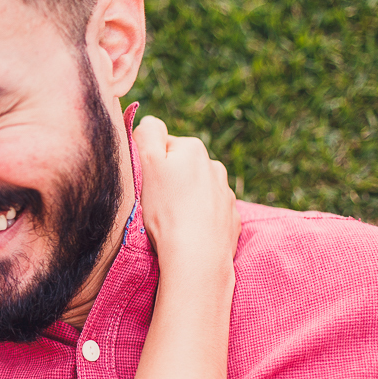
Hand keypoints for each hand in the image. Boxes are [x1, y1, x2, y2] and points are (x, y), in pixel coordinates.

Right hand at [132, 115, 240, 267]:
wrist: (197, 256)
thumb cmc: (167, 210)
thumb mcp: (148, 162)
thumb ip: (147, 133)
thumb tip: (150, 122)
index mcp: (193, 149)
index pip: (161, 146)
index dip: (148, 165)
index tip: (146, 185)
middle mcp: (214, 166)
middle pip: (181, 168)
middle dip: (169, 182)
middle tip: (156, 205)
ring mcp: (226, 194)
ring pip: (196, 191)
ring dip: (184, 200)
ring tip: (172, 222)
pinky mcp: (231, 220)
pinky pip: (209, 214)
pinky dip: (199, 220)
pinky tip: (189, 233)